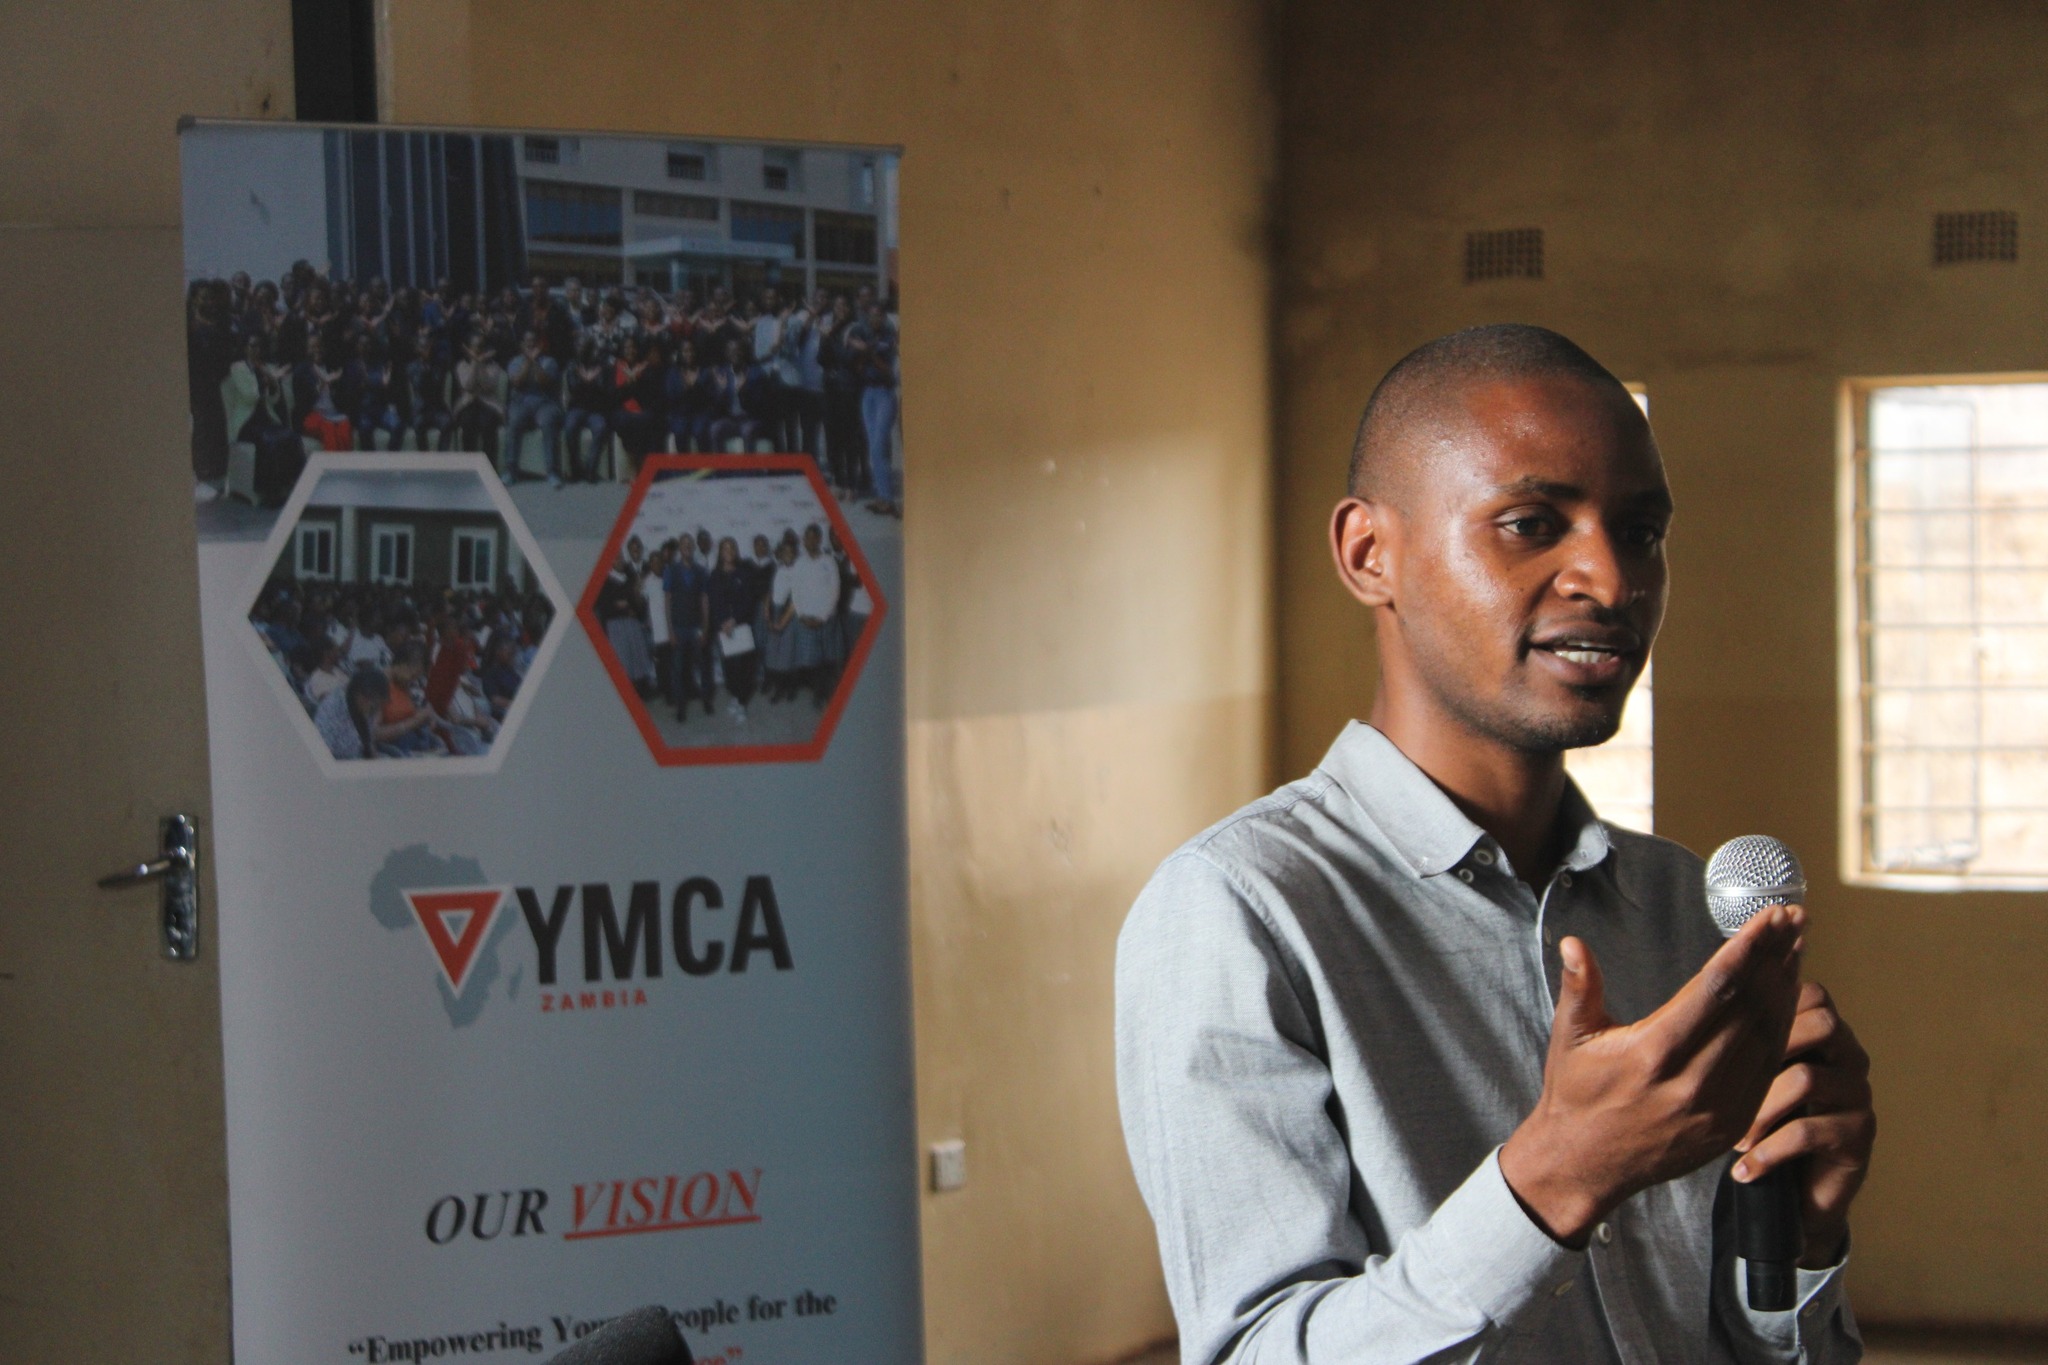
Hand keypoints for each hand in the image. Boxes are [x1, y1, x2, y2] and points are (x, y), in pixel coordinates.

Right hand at [1500, 905, 1805, 1245]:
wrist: (1586, 1163)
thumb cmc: (1577, 1094)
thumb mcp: (1570, 1038)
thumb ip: (1580, 987)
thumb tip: (1574, 942)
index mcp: (1652, 1053)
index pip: (1715, 989)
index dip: (1748, 949)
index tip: (1769, 917)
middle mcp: (1692, 1081)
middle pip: (1750, 1008)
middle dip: (1776, 958)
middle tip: (1794, 919)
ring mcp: (1718, 1107)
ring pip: (1767, 1037)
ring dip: (1786, 989)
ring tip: (1796, 948)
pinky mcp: (1731, 1124)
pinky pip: (1767, 1069)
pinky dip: (1782, 1030)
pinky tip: (1788, 1001)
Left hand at [1733, 980, 1873, 1266]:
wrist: (1794, 1191)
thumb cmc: (1761, 1119)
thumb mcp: (1746, 1073)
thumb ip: (1738, 1035)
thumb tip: (1694, 996)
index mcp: (1823, 1031)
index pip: (1810, 993)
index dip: (1768, 1006)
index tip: (1721, 1033)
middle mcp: (1849, 1055)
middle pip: (1821, 1025)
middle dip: (1765, 1053)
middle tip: (1723, 1090)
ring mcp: (1859, 1094)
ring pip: (1807, 1078)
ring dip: (1760, 1112)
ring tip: (1733, 1140)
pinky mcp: (1859, 1135)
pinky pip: (1809, 1132)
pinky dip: (1768, 1152)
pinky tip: (1743, 1169)